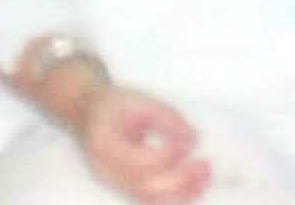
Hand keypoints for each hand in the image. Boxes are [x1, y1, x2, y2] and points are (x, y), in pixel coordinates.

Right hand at [73, 83, 209, 204]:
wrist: (88, 114)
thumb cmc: (115, 104)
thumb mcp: (140, 100)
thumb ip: (167, 118)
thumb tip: (194, 139)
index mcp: (105, 145)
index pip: (141, 161)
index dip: (169, 154)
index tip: (188, 140)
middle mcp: (106, 171)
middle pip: (146, 188)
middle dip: (181, 180)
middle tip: (205, 164)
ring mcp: (114, 183)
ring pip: (151, 199)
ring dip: (182, 193)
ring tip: (206, 177)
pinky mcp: (124, 188)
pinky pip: (152, 199)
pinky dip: (176, 196)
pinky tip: (196, 185)